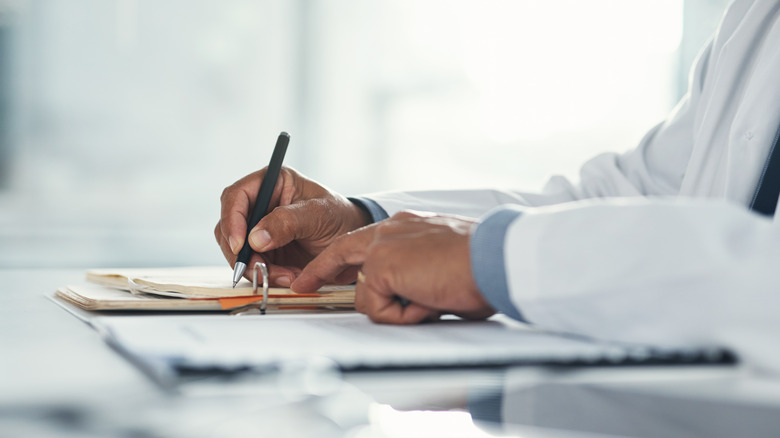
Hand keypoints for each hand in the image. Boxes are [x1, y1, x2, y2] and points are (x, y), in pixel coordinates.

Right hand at [214, 167, 371, 285]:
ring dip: (256, 267)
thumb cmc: (339, 217)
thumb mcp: (318, 214)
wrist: (351, 241)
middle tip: (261, 268)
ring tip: (286, 275)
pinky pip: (252, 266)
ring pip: (237, 250)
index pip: (237, 196)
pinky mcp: (264, 251)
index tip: (241, 244)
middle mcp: (260, 204)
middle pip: (229, 226)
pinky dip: (266, 276)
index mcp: (272, 182)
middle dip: (242, 252)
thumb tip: (255, 238)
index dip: (232, 220)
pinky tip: (288, 277)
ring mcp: (259, 228)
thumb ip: (287, 222)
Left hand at [291, 210, 495, 323]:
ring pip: (365, 294)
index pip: (366, 240)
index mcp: (408, 226)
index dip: (343, 257)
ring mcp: (383, 245)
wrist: (495, 258)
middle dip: (319, 271)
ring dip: (396, 309)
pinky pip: (377, 308)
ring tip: (431, 300)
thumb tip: (413, 298)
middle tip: (303, 285)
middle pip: (342, 252)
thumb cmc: (483, 265)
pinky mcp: (381, 265)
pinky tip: (427, 302)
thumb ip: (418, 274)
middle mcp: (392, 229)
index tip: (325, 268)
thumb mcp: (443, 265)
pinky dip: (402, 315)